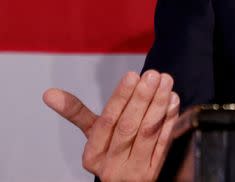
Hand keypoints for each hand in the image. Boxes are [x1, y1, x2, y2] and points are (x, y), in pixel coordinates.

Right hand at [43, 70, 179, 181]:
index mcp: (93, 156)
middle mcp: (111, 166)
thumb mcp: (94, 137)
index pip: (106, 123)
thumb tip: (49, 93)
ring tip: (165, 82)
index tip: (132, 75)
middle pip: (128, 127)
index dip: (120, 98)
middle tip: (153, 75)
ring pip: (148, 133)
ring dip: (158, 105)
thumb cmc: (111, 153)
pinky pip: (164, 143)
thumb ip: (76, 113)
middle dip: (141, 98)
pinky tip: (173, 101)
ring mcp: (135, 171)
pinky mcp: (155, 172)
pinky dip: (170, 120)